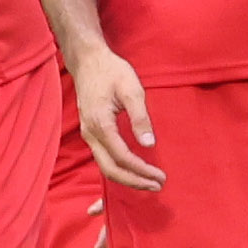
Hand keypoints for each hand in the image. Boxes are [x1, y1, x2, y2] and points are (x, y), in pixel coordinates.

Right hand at [70, 47, 166, 192]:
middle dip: (134, 182)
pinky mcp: (91, 133)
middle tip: (157, 186)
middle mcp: (91, 134)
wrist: (88, 61)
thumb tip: (149, 144)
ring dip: (127, 178)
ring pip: (105, 167)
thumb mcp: (131, 89)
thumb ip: (140, 117)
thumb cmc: (111, 71)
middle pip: (110, 170)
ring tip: (149, 182)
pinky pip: (103, 158)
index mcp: (101, 124)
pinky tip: (133, 170)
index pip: (122, 157)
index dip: (141, 170)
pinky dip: (118, 169)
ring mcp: (88, 134)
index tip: (159, 177)